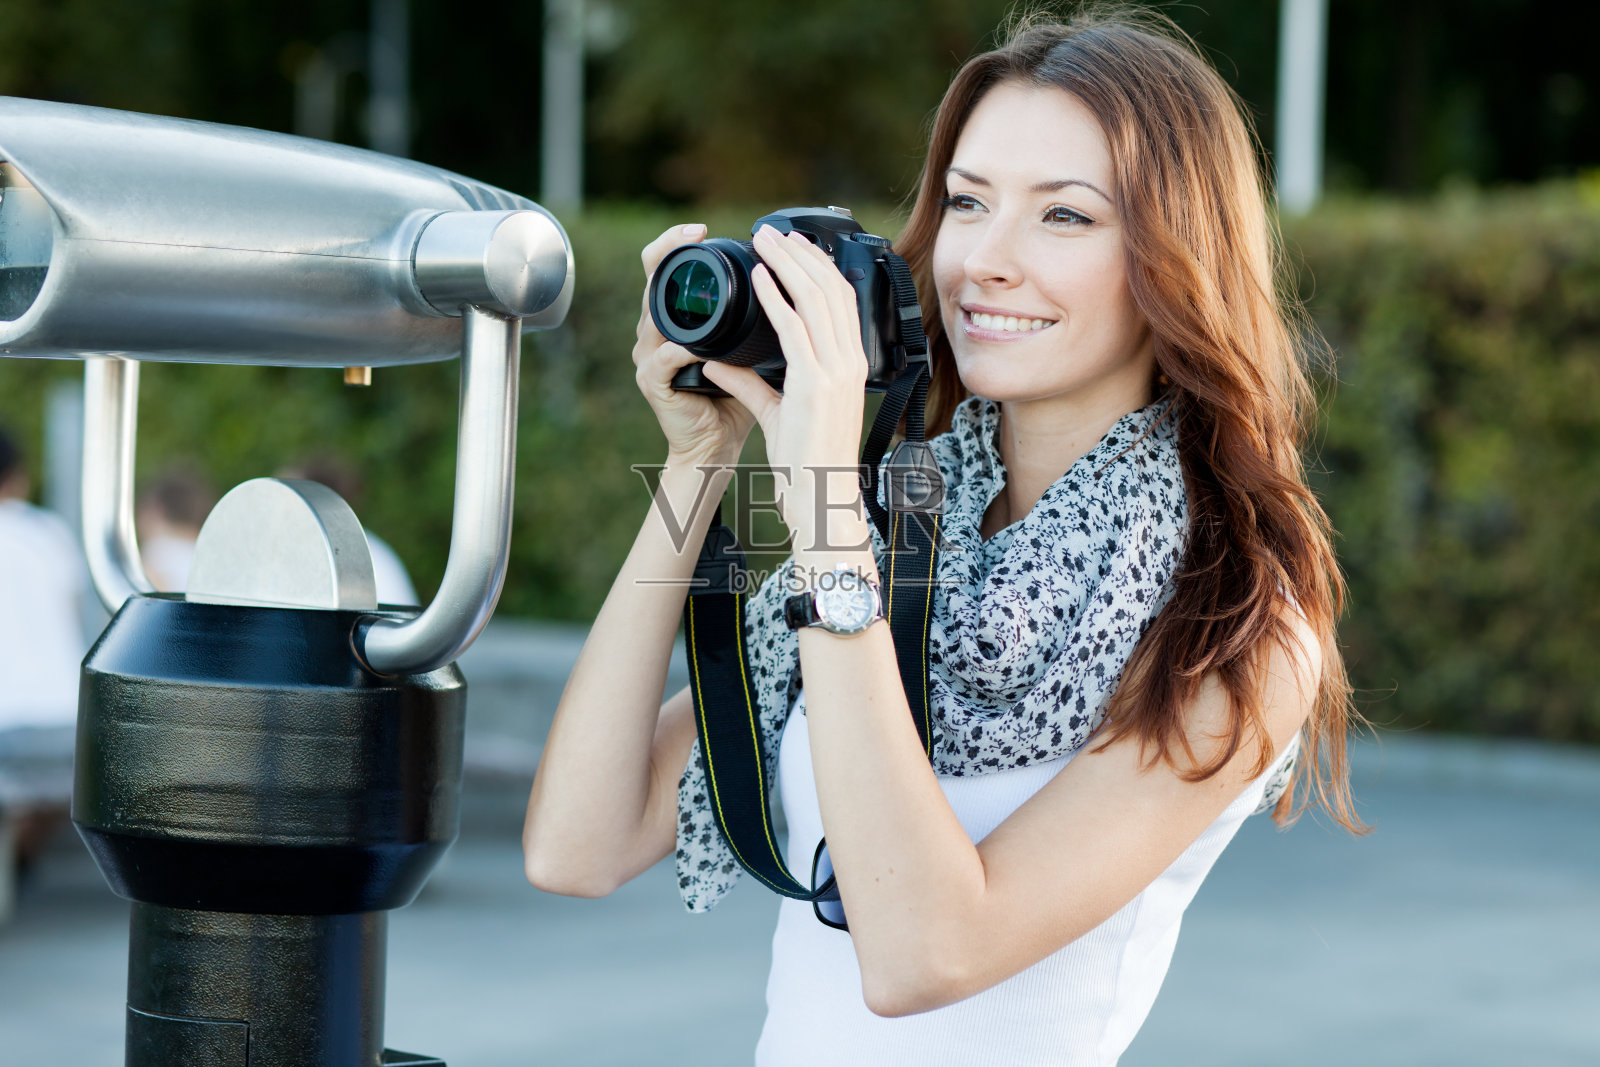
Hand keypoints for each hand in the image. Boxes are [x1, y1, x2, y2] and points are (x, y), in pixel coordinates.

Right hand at [632, 224, 758, 468]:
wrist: (717, 448)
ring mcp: (652, 356)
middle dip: (668, 251)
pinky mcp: (653, 383)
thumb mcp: (755, 352)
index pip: (672, 270)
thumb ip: (767, 320)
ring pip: (652, 314)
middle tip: (691, 233)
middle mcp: (661, 333)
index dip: (679, 242)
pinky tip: (696, 346)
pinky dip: (680, 351)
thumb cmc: (736, 403)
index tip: (701, 227)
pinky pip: (663, 360)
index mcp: (684, 321)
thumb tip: (799, 283)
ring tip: (696, 280)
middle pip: (654, 280)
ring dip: (672, 294)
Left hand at [699, 225, 869, 552]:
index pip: (840, 301)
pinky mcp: (816, 384)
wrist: (821, 497)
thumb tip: (718, 362)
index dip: (817, 267)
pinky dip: (776, 297)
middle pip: (829, 290)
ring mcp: (836, 371)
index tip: (793, 246)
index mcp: (850, 365)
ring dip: (786, 264)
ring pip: (816, 300)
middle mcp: (849, 362)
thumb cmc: (806, 461)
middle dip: (798, 255)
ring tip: (762, 240)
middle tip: (771, 231)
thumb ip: (750, 384)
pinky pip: (794, 329)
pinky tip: (758, 277)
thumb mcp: (778, 413)